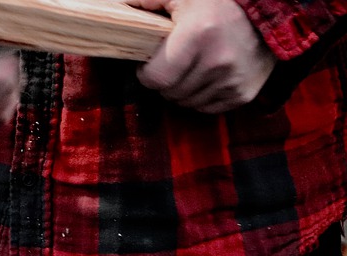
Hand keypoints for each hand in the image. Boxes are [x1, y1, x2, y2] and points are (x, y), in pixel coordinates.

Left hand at [127, 0, 276, 112]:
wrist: (271, 10)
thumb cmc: (219, 1)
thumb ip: (148, 1)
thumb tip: (120, 7)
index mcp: (199, 35)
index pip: (155, 79)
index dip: (147, 72)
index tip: (151, 62)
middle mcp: (218, 62)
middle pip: (169, 93)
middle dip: (165, 80)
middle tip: (173, 62)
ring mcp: (233, 80)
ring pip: (186, 103)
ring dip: (183, 89)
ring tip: (192, 66)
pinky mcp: (244, 93)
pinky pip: (207, 108)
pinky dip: (202, 96)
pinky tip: (208, 76)